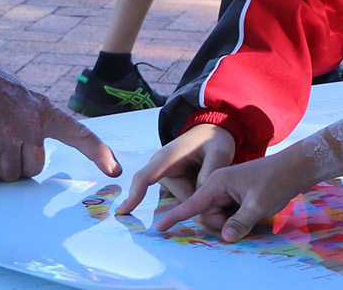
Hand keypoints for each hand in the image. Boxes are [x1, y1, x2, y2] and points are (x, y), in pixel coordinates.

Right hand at [0, 67, 121, 182]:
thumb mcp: (20, 98)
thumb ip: (32, 123)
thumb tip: (34, 155)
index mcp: (44, 111)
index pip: (80, 134)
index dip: (99, 153)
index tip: (116, 169)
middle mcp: (31, 125)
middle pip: (33, 169)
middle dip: (16, 166)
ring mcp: (8, 136)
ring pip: (8, 176)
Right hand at [116, 123, 237, 213]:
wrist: (212, 131)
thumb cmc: (213, 139)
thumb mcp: (220, 151)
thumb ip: (210, 172)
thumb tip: (197, 198)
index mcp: (167, 157)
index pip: (145, 177)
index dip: (134, 195)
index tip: (123, 211)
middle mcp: (161, 168)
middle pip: (180, 197)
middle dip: (201, 194)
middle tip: (217, 177)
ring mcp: (166, 176)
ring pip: (185, 200)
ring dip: (201, 193)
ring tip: (211, 173)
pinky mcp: (173, 183)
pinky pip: (187, 198)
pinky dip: (199, 194)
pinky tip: (206, 178)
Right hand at [152, 154, 312, 242]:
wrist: (292, 168)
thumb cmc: (275, 181)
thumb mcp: (258, 205)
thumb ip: (240, 222)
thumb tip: (226, 238)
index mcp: (216, 182)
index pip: (191, 203)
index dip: (175, 217)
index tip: (159, 227)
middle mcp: (216, 185)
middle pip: (208, 215)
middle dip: (222, 224)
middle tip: (247, 218)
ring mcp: (225, 190)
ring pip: (218, 216)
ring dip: (231, 221)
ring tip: (252, 212)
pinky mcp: (233, 195)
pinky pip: (227, 213)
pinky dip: (237, 217)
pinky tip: (252, 211)